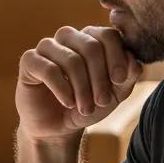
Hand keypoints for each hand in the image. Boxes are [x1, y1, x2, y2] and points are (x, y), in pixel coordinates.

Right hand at [16, 25, 141, 142]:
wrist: (58, 127)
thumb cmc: (88, 106)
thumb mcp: (114, 94)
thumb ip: (127, 77)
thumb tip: (134, 62)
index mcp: (91, 39)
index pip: (108, 35)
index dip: (116, 57)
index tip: (119, 81)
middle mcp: (69, 38)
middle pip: (90, 46)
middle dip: (100, 78)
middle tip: (102, 102)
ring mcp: (47, 47)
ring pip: (71, 59)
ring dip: (82, 88)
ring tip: (85, 108)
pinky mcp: (29, 61)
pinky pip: (48, 69)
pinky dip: (62, 89)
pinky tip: (67, 103)